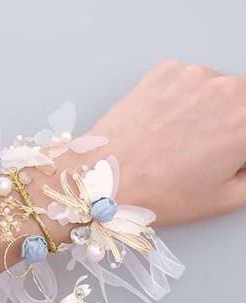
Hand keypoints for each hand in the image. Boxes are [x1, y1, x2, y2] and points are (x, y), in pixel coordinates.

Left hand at [87, 60, 245, 226]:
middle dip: (233, 124)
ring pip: (217, 90)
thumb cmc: (156, 192)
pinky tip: (163, 124)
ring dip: (209, 109)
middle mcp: (225, 89)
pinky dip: (183, 99)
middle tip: (206, 149)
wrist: (103, 177)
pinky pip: (187, 82)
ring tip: (178, 138)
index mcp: (245, 121)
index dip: (240, 145)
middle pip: (243, 102)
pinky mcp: (164, 71)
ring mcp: (192, 75)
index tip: (230, 153)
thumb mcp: (223, 199)